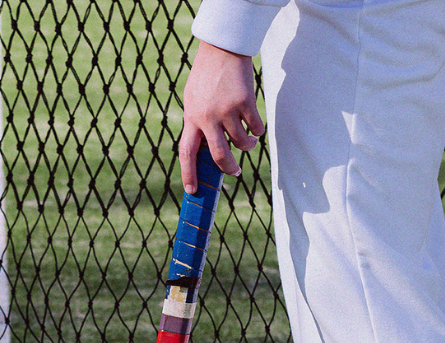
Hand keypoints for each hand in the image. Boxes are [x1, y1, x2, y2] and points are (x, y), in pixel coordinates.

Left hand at [179, 40, 263, 192]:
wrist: (221, 49)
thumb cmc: (206, 75)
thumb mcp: (193, 99)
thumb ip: (196, 121)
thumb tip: (203, 145)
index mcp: (191, 118)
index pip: (187, 153)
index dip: (189, 174)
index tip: (192, 190)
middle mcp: (207, 118)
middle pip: (219, 155)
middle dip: (228, 168)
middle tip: (235, 172)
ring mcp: (227, 111)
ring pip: (241, 143)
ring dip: (248, 146)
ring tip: (250, 142)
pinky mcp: (245, 103)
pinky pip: (255, 127)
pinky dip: (258, 130)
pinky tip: (257, 127)